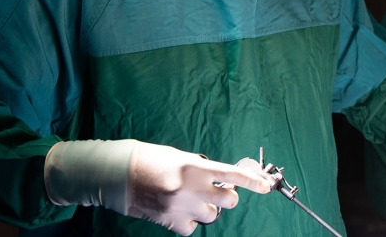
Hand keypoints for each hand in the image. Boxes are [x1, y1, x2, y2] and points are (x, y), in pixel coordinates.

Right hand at [127, 143, 273, 234]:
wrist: (119, 174)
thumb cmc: (149, 159)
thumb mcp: (180, 157)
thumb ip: (201, 170)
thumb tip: (220, 181)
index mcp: (194, 167)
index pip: (232, 175)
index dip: (252, 181)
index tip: (266, 186)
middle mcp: (190, 188)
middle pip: (228, 201)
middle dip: (227, 197)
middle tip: (216, 192)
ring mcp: (180, 207)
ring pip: (211, 216)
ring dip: (206, 210)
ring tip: (191, 200)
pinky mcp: (169, 221)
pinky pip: (191, 228)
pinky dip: (189, 222)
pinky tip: (178, 211)